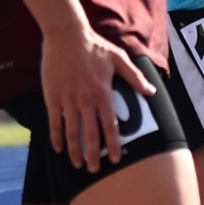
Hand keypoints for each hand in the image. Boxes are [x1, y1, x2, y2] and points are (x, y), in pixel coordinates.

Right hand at [39, 19, 154, 171]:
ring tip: (78, 164)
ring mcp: (68, 99)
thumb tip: (151, 92)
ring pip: (72, 132)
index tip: (115, 159)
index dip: (113, 145)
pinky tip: (59, 148)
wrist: (66, 34)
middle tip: (94, 170)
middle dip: (93, 155)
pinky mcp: (53, 97)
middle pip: (90, 135)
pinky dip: (56, 137)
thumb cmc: (94, 46)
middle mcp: (86, 100)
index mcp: (103, 93)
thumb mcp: (119, 59)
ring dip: (75, 151)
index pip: (110, 126)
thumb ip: (135, 77)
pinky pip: (54, 121)